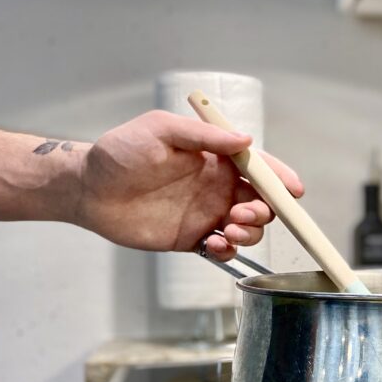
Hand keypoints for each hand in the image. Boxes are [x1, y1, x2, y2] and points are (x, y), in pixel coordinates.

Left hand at [75, 110, 302, 260]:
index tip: (293, 190)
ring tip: (227, 230)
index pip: (259, 168)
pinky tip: (215, 244)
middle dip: (264, 210)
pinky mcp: (192, 239)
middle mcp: (217, 187)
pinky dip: (229, 250)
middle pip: (262, 202)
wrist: (88, 189)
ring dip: (250, 232)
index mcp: (216, 159)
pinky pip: (224, 249)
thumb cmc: (120, 152)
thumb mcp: (161, 130)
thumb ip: (204, 137)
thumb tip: (245, 142)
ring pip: (249, 229)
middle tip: (242, 213)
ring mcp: (206, 214)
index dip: (280, 178)